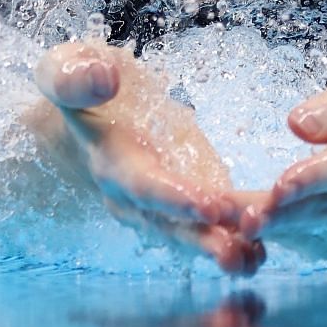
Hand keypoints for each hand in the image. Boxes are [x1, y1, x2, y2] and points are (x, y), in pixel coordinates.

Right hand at [27, 39, 266, 274]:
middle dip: (203, 237)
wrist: (89, 104)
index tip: (209, 205)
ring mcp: (162, 200)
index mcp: (109, 160)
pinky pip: (209, 222)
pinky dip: (235, 235)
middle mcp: (134, 193)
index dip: (173, 198)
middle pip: (169, 224)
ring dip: (223, 245)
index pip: (141, 185)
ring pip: (191, 231)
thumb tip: (103, 81)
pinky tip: (261, 249)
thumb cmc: (80, 81)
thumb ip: (74, 76)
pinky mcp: (186, 195)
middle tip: (237, 249)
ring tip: (255, 258)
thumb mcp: (65, 68)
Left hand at [241, 68, 326, 239]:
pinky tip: (244, 229)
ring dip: (275, 226)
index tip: (280, 186)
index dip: (315, 178)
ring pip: (319, 224)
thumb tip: (298, 124)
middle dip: (281, 214)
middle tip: (239, 219)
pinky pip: (318, 233)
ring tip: (229, 225)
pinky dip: (283, 230)